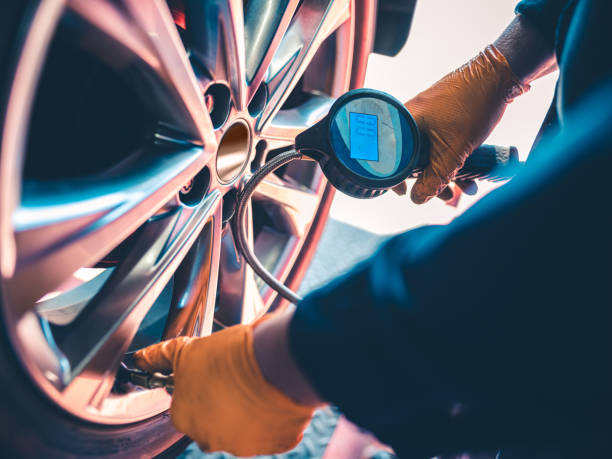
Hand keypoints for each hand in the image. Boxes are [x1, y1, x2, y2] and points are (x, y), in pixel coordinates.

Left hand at [133, 322, 315, 455]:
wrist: (276, 361)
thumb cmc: (232, 355)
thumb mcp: (189, 349)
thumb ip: (161, 357)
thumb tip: (140, 358)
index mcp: (183, 417)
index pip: (185, 405)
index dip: (199, 385)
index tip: (213, 371)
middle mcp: (209, 438)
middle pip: (212, 420)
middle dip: (222, 402)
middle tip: (235, 376)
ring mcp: (243, 445)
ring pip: (242, 429)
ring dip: (247, 411)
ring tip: (257, 382)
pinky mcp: (275, 444)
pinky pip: (271, 433)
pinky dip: (272, 418)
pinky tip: (274, 395)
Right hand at [399, 45, 526, 203]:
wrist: (500, 74)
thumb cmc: (473, 106)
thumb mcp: (454, 151)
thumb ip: (435, 178)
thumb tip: (418, 199)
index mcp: (404, 123)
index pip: (388, 158)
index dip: (396, 179)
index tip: (407, 193)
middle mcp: (409, 118)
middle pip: (411, 158)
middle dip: (430, 180)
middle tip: (446, 195)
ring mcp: (426, 116)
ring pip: (428, 152)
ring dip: (445, 172)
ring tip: (466, 185)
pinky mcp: (440, 115)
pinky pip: (438, 142)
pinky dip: (450, 157)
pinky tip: (468, 168)